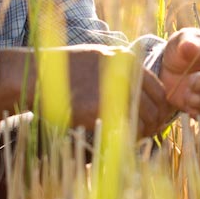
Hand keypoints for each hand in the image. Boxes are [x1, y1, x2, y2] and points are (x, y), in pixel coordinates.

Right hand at [37, 45, 163, 137]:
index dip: (160, 108)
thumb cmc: (67, 68)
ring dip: (144, 133)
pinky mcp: (101, 110)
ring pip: (145, 120)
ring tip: (135, 138)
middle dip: (155, 123)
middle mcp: (125, 75)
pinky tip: (123, 141)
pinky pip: (127, 129)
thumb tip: (140, 92)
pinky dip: (129, 138)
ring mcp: (114, 92)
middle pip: (155, 107)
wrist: (39, 74)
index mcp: (127, 61)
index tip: (155, 119)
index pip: (158, 89)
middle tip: (148, 134)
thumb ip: (121, 71)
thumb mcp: (100, 58)